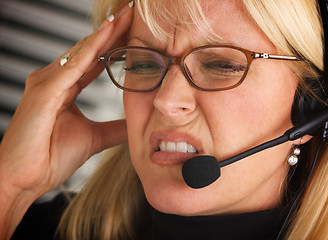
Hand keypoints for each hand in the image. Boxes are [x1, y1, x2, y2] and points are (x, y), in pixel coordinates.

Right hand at [0, 4, 132, 203]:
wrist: (26, 178)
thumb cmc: (49, 157)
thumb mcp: (94, 138)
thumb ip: (114, 128)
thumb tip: (135, 122)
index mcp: (65, 89)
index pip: (94, 61)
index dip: (114, 46)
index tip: (135, 34)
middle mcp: (54, 80)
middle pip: (89, 50)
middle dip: (112, 32)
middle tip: (132, 14)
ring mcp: (47, 82)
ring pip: (82, 52)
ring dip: (105, 33)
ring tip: (126, 16)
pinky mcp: (44, 90)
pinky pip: (73, 65)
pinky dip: (91, 49)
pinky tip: (108, 33)